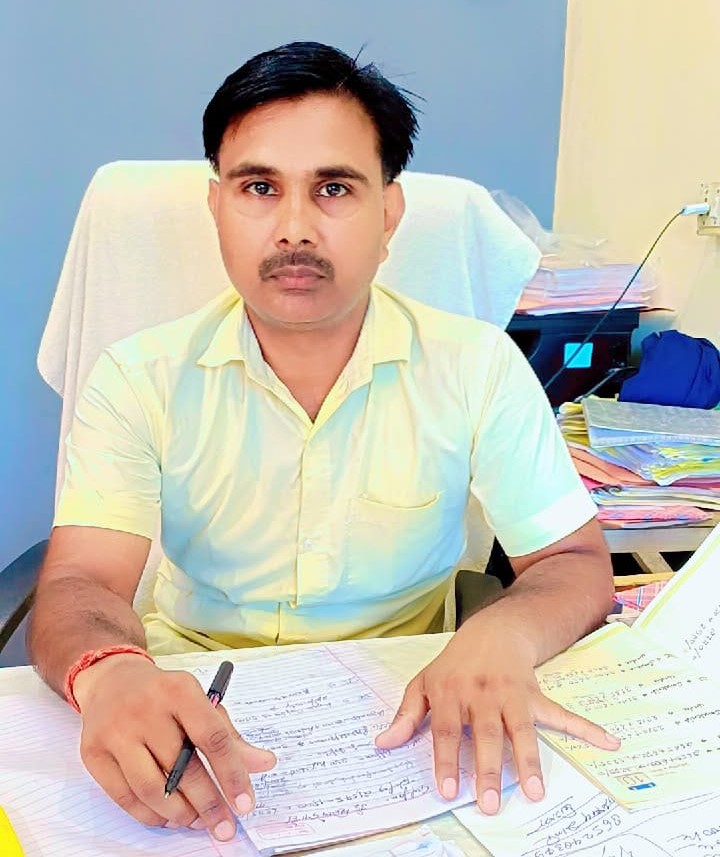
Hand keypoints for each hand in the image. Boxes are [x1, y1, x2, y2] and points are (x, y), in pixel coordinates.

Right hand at [74, 654, 275, 840]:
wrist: (112, 680)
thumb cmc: (163, 695)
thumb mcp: (200, 703)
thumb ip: (230, 736)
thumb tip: (264, 764)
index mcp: (180, 690)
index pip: (212, 737)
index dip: (232, 774)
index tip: (245, 803)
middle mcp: (146, 709)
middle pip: (182, 768)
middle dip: (208, 804)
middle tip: (224, 825)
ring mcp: (116, 731)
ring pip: (151, 789)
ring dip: (179, 813)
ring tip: (196, 821)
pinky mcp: (93, 753)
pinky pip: (125, 797)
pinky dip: (150, 815)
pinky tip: (169, 817)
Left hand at [375, 620, 618, 813]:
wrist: (492, 629)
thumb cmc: (454, 664)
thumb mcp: (424, 683)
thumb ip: (405, 715)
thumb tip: (383, 744)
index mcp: (451, 693)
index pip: (446, 730)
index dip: (446, 760)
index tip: (448, 790)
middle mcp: (481, 695)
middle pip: (485, 735)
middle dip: (487, 769)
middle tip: (488, 802)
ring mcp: (511, 695)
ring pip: (520, 730)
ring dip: (527, 760)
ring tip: (533, 791)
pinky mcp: (535, 696)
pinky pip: (561, 714)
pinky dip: (585, 729)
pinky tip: (606, 743)